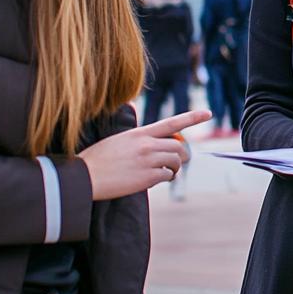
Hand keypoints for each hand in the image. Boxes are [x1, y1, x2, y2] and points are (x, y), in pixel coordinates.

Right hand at [77, 109, 210, 200]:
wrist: (85, 177)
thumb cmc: (98, 159)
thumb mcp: (118, 139)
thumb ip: (138, 138)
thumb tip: (154, 141)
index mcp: (140, 133)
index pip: (171, 123)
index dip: (192, 117)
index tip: (208, 113)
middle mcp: (147, 144)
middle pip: (179, 147)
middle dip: (181, 156)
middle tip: (175, 163)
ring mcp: (148, 160)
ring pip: (175, 162)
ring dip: (174, 169)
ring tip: (165, 172)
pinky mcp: (147, 177)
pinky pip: (167, 176)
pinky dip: (165, 179)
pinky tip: (152, 180)